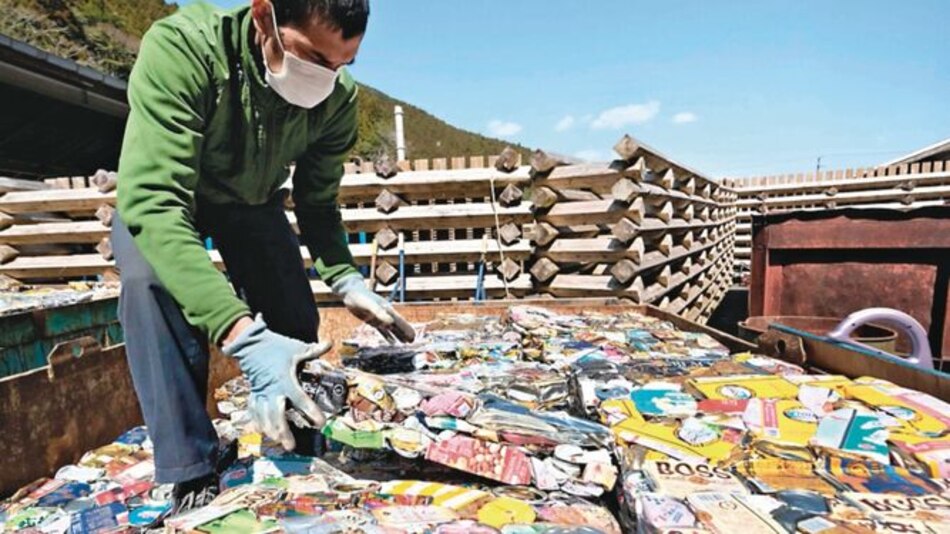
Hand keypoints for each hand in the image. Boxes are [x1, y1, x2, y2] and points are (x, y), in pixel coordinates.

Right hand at [222, 314, 327, 448]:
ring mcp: (261, 394)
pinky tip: (263, 433)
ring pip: (264, 418)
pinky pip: (254, 412)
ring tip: (280, 442)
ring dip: (271, 431)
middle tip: (291, 446)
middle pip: (277, 416)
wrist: (251, 345)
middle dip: (283, 431)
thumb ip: (314, 350)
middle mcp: (272, 390)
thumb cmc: (276, 347)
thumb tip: (330, 343)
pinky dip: (258, 423)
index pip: (300, 399)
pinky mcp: (253, 395)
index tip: (320, 423)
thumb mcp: (297, 348)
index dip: (311, 412)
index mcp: (285, 380)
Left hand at [332, 274, 414, 342]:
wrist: (350, 292)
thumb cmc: (360, 297)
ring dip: (399, 335)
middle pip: (398, 325)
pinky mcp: (372, 320)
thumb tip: (391, 322)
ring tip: (405, 342)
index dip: (406, 329)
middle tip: (412, 341)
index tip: (413, 336)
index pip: (399, 321)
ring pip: (392, 328)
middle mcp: (385, 313)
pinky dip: (388, 336)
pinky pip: (382, 330)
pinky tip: (391, 341)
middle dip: (405, 333)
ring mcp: (379, 317)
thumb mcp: (369, 305)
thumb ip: (379, 313)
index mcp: (387, 309)